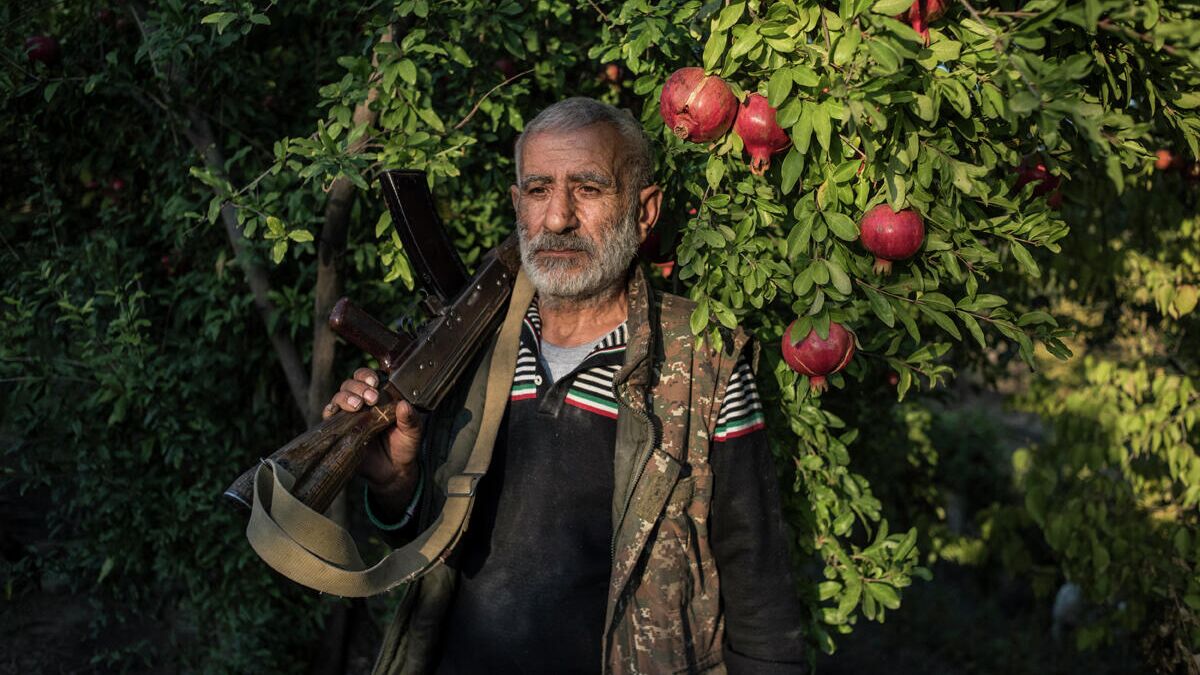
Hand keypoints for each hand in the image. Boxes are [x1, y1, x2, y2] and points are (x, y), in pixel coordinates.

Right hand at [324, 368, 421, 502]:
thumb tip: (404, 405)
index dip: (367, 376)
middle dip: (359, 387)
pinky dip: (329, 410)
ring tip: (357, 406)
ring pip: (339, 396)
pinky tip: (334, 411)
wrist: (393, 471)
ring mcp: (349, 416)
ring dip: (346, 397)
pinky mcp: (340, 430)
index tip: (375, 383)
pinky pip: (329, 416)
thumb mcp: (413, 431)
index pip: (368, 377)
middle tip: (371, 398)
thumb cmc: (404, 446)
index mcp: (380, 396)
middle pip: (350, 384)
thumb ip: (410, 419)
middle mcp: (362, 402)